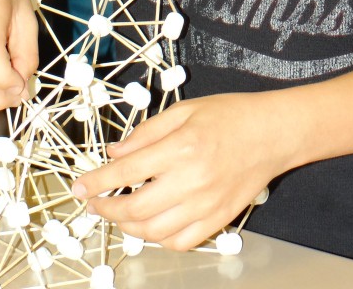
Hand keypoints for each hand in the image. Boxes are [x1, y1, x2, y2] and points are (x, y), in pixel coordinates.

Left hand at [71, 92, 288, 249]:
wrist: (273, 133)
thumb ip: (147, 132)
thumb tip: (115, 153)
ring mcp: (206, 204)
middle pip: (134, 208)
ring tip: (120, 214)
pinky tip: (152, 225)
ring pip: (154, 231)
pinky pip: (181, 242)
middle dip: (106, 208)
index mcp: (180, 147)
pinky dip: (159, 239)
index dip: (97, 182)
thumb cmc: (231, 115)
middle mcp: (191, 180)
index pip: (125, 172)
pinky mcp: (219, 219)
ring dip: (128, 226)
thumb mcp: (185, 110)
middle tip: (95, 203)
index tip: (79, 186)